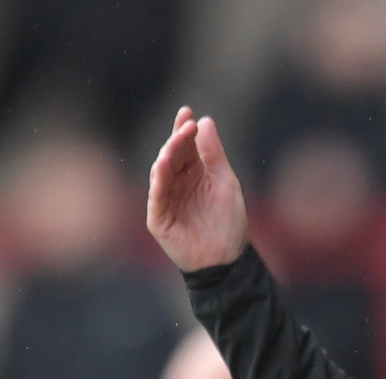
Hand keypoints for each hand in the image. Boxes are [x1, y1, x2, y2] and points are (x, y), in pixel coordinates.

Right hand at [147, 106, 248, 272]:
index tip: (188, 113)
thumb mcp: (226, 183)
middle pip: (172, 155)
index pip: (185, 146)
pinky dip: (159, 179)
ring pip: (161, 172)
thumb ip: (215, 155)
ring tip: (176, 140)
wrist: (227, 260)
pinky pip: (156, 195)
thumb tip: (206, 122)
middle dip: (177, 138)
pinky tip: (163, 164)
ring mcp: (166, 199)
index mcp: (194, 173)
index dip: (184, 129)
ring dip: (167, 154)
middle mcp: (177, 183)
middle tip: (186, 124)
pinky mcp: (158, 218)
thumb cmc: (229, 223)